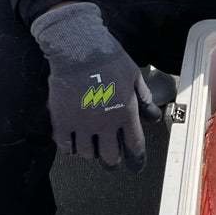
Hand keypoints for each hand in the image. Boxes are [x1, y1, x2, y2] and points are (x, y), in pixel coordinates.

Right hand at [30, 2, 160, 169]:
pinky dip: (70, 148)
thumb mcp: (134, 75)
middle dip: (113, 161)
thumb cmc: (108, 58)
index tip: (136, 165)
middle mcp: (105, 124)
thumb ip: (144, 98)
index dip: (137, 159)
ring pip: (87, 154)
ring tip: (91, 145)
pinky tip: (72, 143)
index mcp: (125, 113)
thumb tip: (153, 117)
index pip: (135, 146)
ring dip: (91, 152)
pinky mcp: (62, 122)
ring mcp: (82, 125)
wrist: (78, 49)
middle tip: (111, 159)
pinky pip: (65, 146)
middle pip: (110, 157)